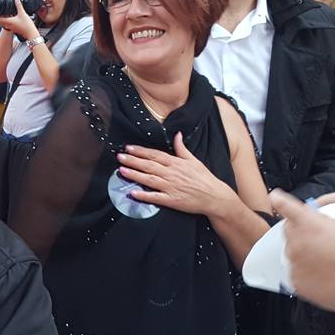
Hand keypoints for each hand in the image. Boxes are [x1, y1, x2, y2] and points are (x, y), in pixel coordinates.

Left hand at [0, 0, 38, 40]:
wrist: (31, 34)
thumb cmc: (27, 25)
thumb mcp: (22, 13)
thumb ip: (19, 5)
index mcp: (8, 21)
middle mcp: (8, 25)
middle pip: (0, 21)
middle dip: (0, 16)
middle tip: (1, 11)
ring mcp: (11, 28)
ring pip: (4, 23)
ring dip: (4, 19)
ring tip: (6, 13)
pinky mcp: (14, 29)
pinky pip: (8, 25)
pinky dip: (8, 21)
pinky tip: (12, 17)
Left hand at [116, 134, 237, 217]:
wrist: (214, 196)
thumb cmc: (204, 178)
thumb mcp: (194, 160)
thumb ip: (182, 148)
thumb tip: (177, 134)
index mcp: (176, 163)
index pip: (155, 154)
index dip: (141, 151)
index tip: (129, 148)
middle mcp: (172, 174)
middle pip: (149, 165)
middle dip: (133, 160)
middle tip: (120, 156)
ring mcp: (171, 187)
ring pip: (149, 179)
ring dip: (134, 175)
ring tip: (121, 171)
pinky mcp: (172, 200)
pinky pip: (155, 197)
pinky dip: (144, 195)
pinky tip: (133, 193)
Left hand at [270, 190, 334, 316]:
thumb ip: (324, 221)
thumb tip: (313, 218)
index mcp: (310, 225)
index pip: (286, 207)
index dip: (280, 200)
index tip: (276, 197)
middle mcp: (297, 242)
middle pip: (288, 229)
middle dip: (299, 229)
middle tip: (319, 238)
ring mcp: (294, 263)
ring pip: (290, 250)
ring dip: (302, 250)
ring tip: (325, 259)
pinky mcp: (295, 281)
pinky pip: (294, 269)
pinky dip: (303, 269)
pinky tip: (323, 272)